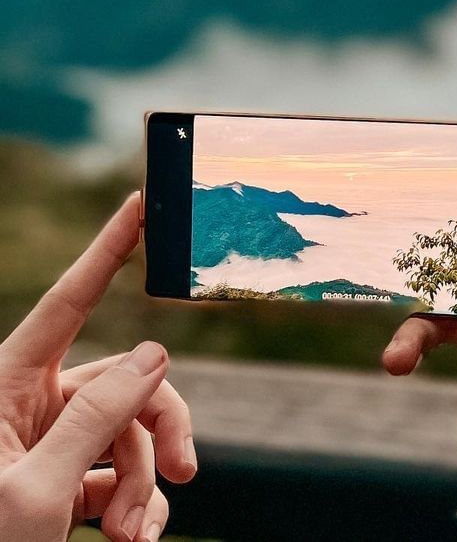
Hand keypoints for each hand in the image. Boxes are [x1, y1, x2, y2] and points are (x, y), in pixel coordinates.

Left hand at [0, 194, 196, 541]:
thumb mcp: (37, 491)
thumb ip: (98, 417)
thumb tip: (156, 353)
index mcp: (6, 386)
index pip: (68, 302)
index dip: (107, 249)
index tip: (138, 203)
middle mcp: (27, 405)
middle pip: (123, 383)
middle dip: (159, 428)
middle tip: (184, 472)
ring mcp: (45, 445)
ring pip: (127, 434)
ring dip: (143, 486)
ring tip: (136, 538)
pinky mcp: (59, 485)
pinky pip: (115, 475)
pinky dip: (133, 506)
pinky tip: (135, 540)